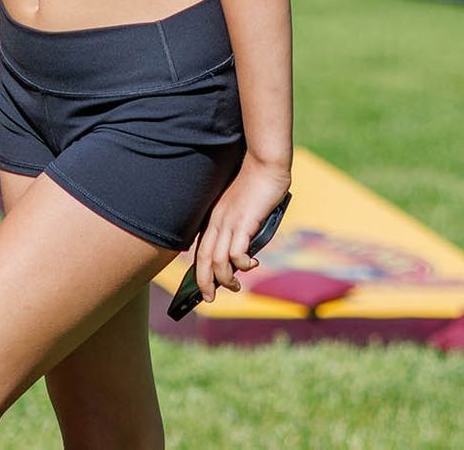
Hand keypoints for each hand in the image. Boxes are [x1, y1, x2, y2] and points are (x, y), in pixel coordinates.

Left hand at [192, 156, 290, 303]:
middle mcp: (216, 222)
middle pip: (203, 258)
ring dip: (225, 279)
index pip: (200, 249)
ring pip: (217, 259)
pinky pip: (236, 251)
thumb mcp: (242, 210)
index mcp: (213, 219)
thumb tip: (244, 252)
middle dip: (203, 282)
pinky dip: (242, 264)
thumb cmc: (256, 186)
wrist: (264, 164)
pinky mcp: (243, 222)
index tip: (200, 287)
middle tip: (208, 299)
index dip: (199, 270)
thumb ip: (240, 229)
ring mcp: (228, 222)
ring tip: (235, 287)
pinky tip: (252, 265)